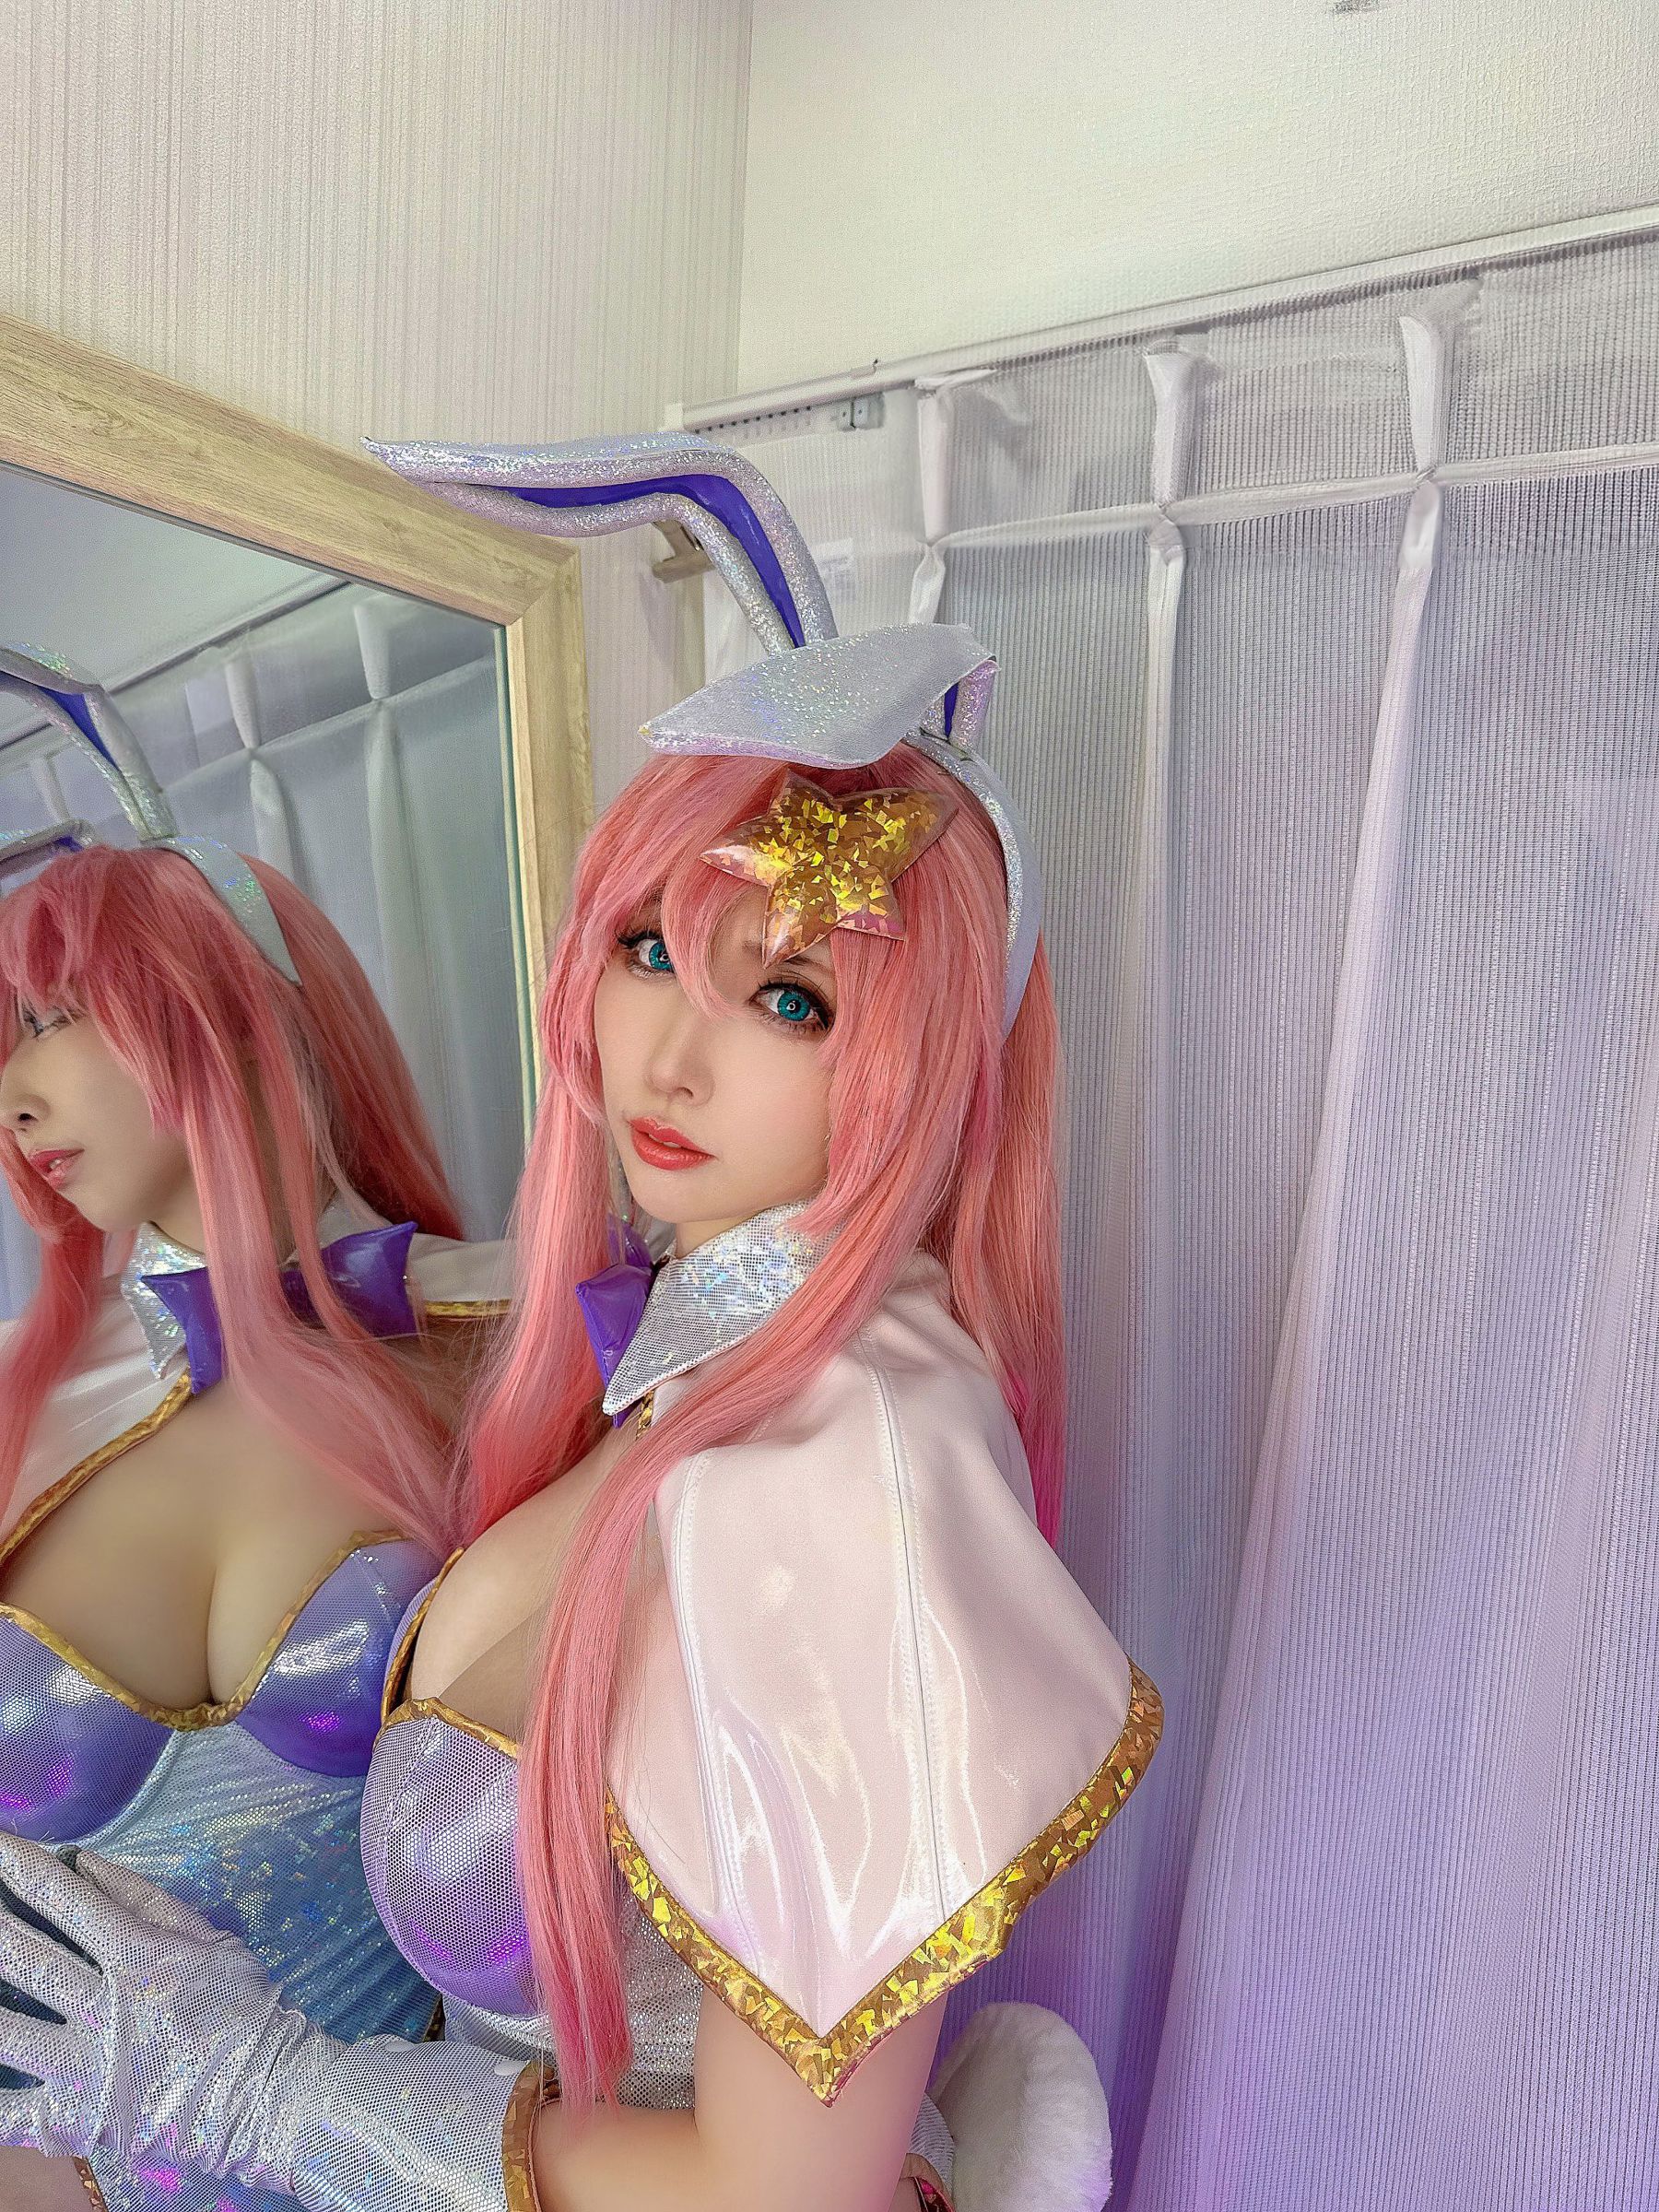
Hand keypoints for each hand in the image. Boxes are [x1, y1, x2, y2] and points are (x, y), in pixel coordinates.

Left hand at [0, 1834, 320, 2183]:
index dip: (20, 1869)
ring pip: (5, 2032)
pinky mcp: (78, 2120)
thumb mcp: (210, 1940)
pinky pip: (13, 2113)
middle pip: (25, 1959)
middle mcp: (104, 2009)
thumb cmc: (244, 2010)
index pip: (66, 1902)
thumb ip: (146, 1901)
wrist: (269, 2095)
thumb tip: (87, 1863)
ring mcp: (87, 2068)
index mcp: (139, 1957)